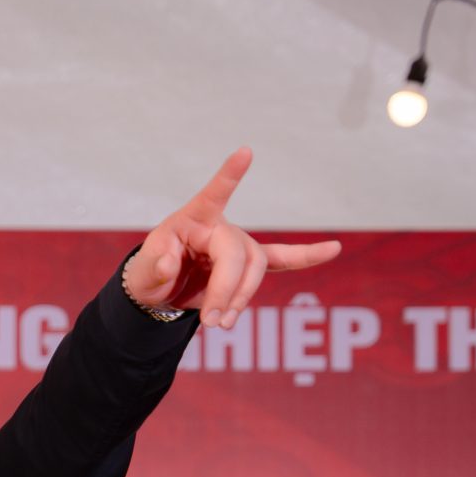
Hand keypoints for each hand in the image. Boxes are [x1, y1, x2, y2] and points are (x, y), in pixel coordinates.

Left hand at [126, 149, 341, 329]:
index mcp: (193, 219)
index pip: (213, 194)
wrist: (160, 292)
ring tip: (220, 324)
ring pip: (256, 268)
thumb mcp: (141, 274)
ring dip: (242, 298)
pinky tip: (334, 249)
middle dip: (227, 289)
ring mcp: (237, 245)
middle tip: (210, 322)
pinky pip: (282, 259)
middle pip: (239, 254)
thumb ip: (153, 267)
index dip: (229, 175)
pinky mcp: (247, 264)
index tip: (245, 152)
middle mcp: (220, 227)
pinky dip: (306, 256)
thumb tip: (168, 265)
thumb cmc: (149, 275)